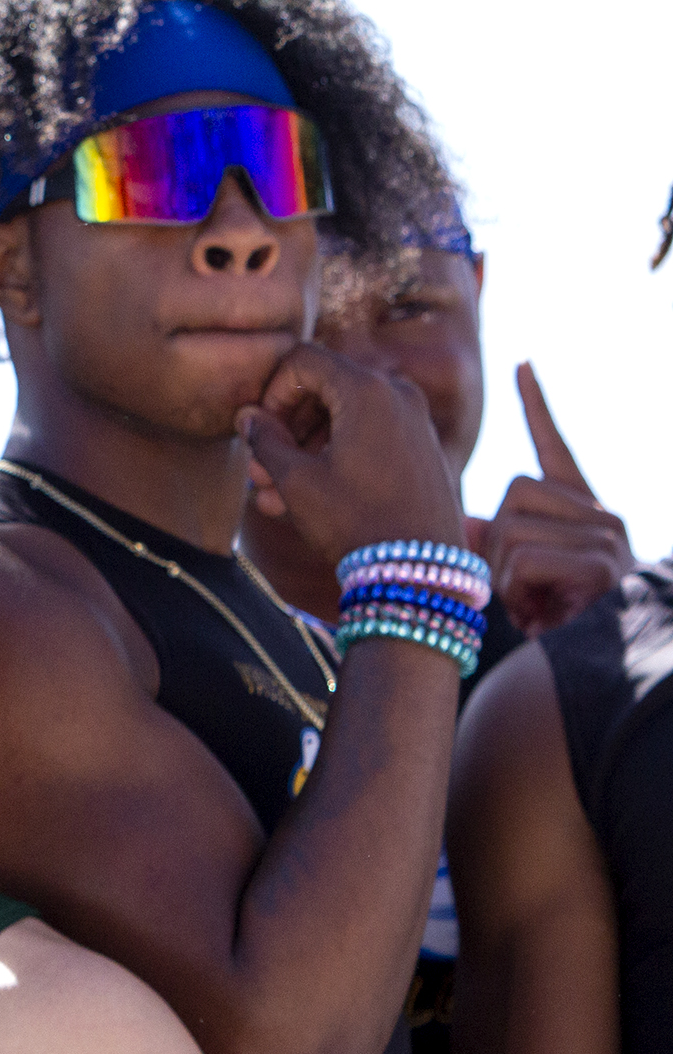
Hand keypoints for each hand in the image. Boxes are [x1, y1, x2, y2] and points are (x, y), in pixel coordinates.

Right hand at [239, 343, 465, 563]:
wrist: (421, 569)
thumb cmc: (356, 522)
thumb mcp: (296, 482)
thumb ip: (265, 441)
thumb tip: (248, 417)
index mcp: (367, 389)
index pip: (302, 360)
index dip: (272, 392)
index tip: (260, 430)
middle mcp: (397, 392)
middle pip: (324, 386)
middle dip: (286, 425)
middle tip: (260, 468)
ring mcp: (414, 418)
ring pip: (343, 415)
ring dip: (305, 446)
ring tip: (274, 493)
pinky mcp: (421, 445)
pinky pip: (368, 434)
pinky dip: (335, 454)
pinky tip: (307, 497)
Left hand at [461, 362, 634, 633]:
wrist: (603, 667)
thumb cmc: (558, 624)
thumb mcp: (519, 577)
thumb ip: (497, 542)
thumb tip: (468, 523)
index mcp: (581, 510)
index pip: (554, 447)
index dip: (536, 406)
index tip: (521, 364)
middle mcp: (600, 513)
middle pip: (511, 493)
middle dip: (494, 543)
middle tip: (516, 585)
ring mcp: (605, 537)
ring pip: (510, 528)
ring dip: (502, 574)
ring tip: (531, 603)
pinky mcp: (599, 564)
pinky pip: (522, 559)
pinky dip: (515, 591)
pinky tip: (541, 614)